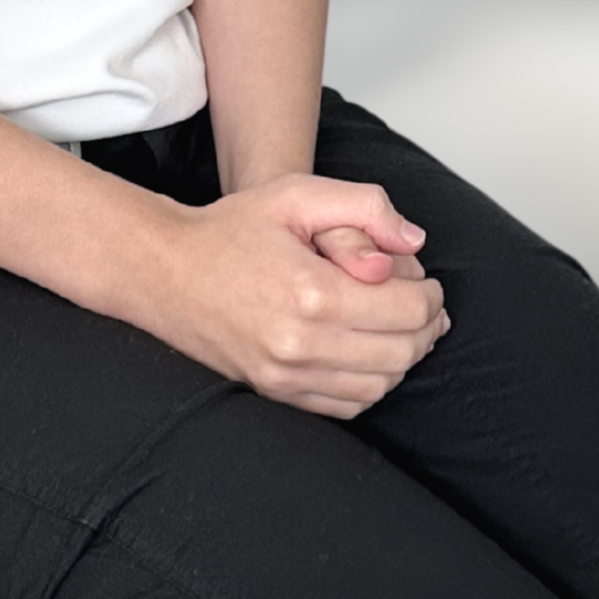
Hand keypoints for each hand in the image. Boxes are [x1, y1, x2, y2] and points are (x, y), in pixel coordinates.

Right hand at [138, 174, 448, 419]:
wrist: (168, 270)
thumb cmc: (232, 229)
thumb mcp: (296, 193)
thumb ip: (364, 206)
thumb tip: (414, 241)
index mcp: (311, 292)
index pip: (405, 309)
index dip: (430, 296)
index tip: (428, 283)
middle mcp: (301, 344)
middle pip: (400, 352)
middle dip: (425, 328)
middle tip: (426, 305)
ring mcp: (287, 376)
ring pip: (379, 386)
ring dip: (402, 359)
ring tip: (402, 329)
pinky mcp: (276, 393)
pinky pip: (347, 405)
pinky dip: (371, 384)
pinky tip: (369, 354)